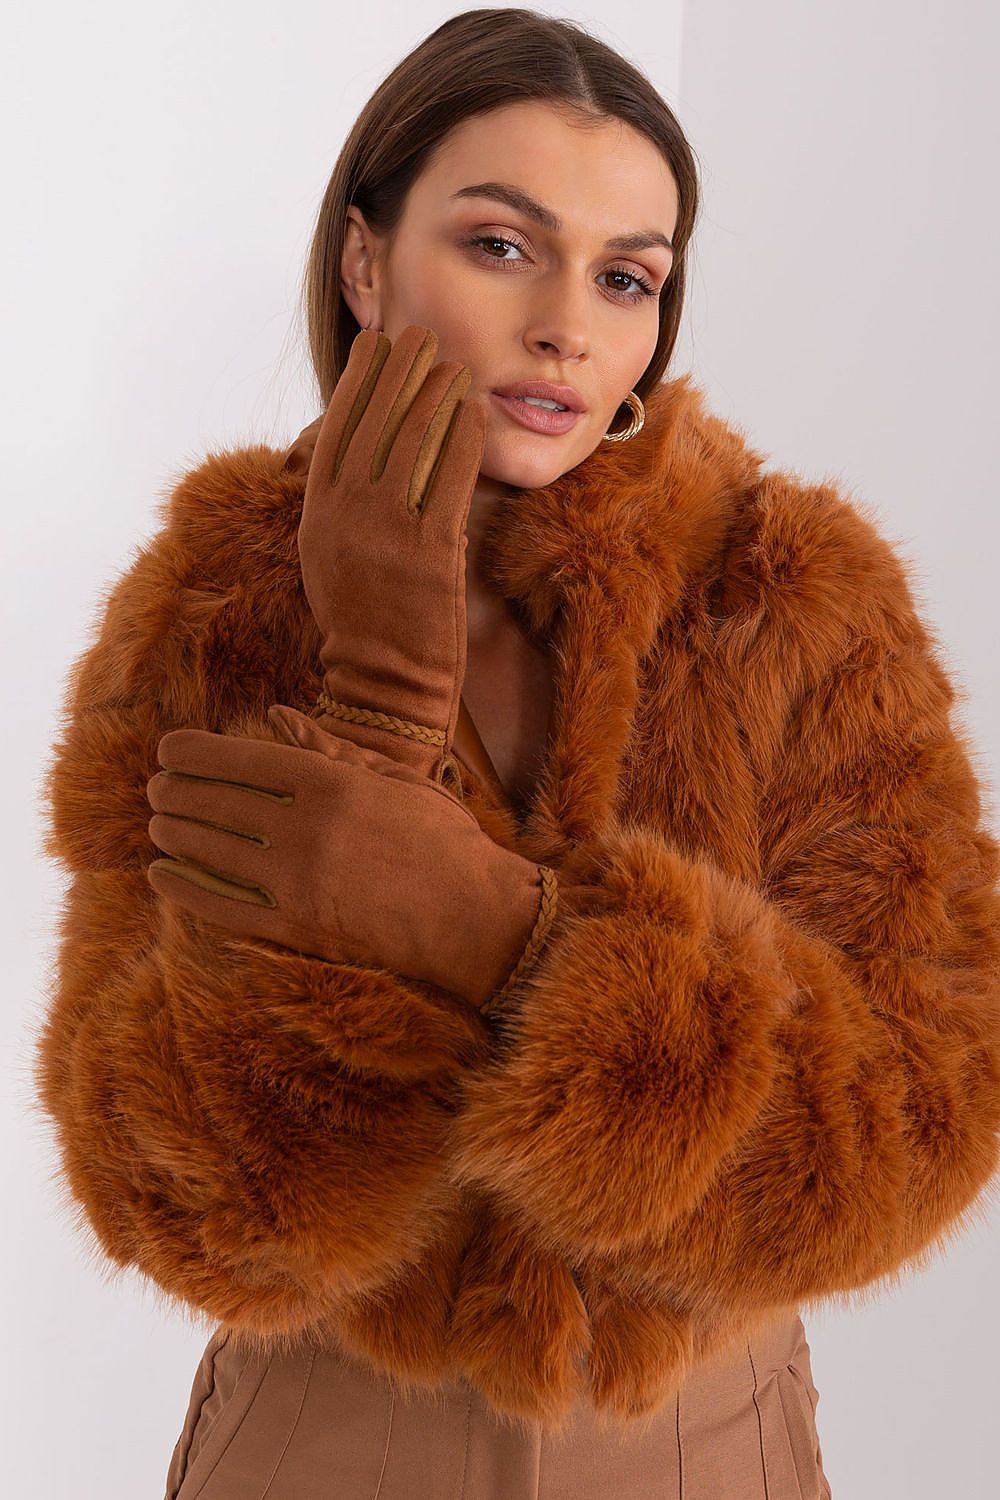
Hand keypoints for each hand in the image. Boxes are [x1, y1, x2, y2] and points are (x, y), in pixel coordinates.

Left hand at [145, 707, 557, 1012]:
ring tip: (158, 822)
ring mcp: (295, 880)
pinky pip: (221, 905)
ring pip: (210, 850)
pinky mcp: (294, 926)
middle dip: (175, 791)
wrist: (474, 917)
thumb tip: (276, 716)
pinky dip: (184, 888)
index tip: (168, 750)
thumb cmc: (442, 840)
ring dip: (174, 833)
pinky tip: (162, 874)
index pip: (240, 760)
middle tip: (156, 787)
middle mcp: (305, 828)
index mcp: (330, 783)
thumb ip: (330, 747)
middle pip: (216, 803)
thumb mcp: (392, 779)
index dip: (194, 753)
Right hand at [294, 322, 485, 780]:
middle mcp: (346, 516)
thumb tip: (358, 453)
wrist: (383, 683)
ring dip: (435, 394)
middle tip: (420, 334)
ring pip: (411, 442)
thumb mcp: (333, 556)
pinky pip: (448, 478)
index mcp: (319, 515)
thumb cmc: (366, 622)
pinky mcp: (429, 553)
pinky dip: (462, 438)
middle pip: (374, 424)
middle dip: (398, 372)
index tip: (374, 344)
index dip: (357, 382)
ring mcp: (386, 533)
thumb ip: (341, 505)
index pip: (336, 430)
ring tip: (452, 362)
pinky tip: (474, 410)